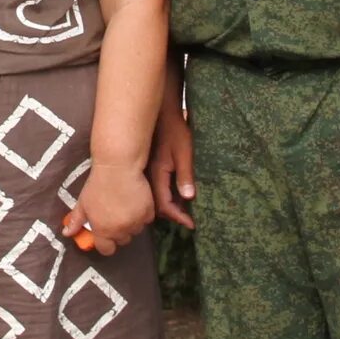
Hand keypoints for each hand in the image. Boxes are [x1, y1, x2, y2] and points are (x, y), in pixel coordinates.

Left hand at [61, 160, 153, 255]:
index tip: (105, 236)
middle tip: (115, 217)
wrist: (118, 168)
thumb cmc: (97, 185)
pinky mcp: (148, 213)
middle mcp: (120, 230)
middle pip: (122, 240)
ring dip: (131, 224)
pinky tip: (135, 203)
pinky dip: (142, 215)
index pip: (106, 250)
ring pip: (135, 231)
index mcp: (103, 231)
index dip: (106, 244)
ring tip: (126, 208)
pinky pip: (146, 220)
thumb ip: (76, 221)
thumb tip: (66, 233)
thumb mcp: (83, 203)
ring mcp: (136, 222)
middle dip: (119, 232)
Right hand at [147, 102, 195, 229]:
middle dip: (173, 215)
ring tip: (184, 211)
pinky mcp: (150, 169)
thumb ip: (185, 175)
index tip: (191, 224)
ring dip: (169, 207)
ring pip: (155, 198)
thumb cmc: (175, 131)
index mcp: (157, 175)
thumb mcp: (184, 153)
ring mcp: (148, 173)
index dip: (178, 216)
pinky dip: (165, 197)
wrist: (162, 114)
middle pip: (157, 206)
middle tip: (189, 220)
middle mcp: (149, 177)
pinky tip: (176, 195)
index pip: (165, 205)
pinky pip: (155, 189)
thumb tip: (189, 197)